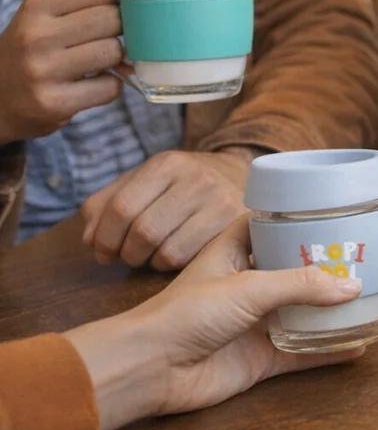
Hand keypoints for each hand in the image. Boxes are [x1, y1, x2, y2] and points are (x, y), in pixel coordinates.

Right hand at [0, 0, 122, 146]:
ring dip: (115, 59)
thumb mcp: (45, 15)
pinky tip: (91, 85)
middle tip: (107, 38)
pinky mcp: (55, 103)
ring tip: (97, 62)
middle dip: (121, 29)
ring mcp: (44, 71)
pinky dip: (109, 86)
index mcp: (37, 5)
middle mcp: (36, 36)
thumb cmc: (33, 49)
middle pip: (113, 19)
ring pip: (114, 52)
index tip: (118, 8)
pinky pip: (111, 87)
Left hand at [66, 216, 364, 429]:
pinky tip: (359, 346)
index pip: (272, 226)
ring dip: (333, 309)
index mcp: (236, 253)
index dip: (299, 218)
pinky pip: (303, 351)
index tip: (333, 213)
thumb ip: (301, 285)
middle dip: (328, 267)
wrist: (150, 369)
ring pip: (304, 312)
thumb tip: (352, 286)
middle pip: (296, 270)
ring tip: (371, 299)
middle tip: (366, 259)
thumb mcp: (248, 287)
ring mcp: (256, 323)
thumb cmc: (187, 313)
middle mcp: (249, 285)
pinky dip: (329, 350)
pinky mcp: (260, 358)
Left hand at [81, 148, 257, 270]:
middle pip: (143, 232)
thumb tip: (90, 241)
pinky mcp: (233, 226)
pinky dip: (170, 264)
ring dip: (148, 262)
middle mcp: (196, 179)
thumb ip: (106, 204)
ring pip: (166, 251)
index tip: (103, 251)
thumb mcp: (142, 180)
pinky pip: (188, 260)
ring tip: (150, 254)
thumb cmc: (178, 184)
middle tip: (127, 255)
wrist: (235, 175)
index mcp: (167, 164)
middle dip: (126, 253)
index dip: (104, 237)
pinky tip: (173, 253)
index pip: (121, 208)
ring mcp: (219, 203)